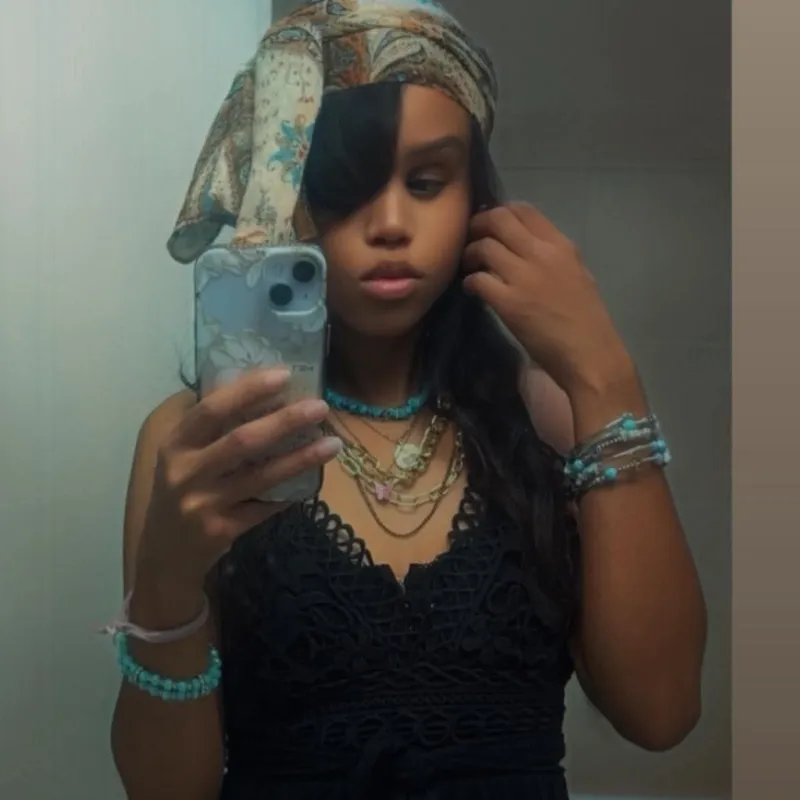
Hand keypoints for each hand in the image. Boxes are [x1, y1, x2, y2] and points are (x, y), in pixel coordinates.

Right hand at [136, 368, 340, 590]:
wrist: (163, 554)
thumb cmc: (180, 492)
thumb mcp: (182, 456)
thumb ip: (212, 429)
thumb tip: (265, 393)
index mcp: (175, 444)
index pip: (211, 409)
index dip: (247, 390)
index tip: (284, 375)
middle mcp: (186, 473)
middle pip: (242, 441)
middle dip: (285, 421)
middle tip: (320, 406)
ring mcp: (203, 504)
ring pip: (261, 477)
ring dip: (301, 458)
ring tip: (334, 444)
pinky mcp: (221, 531)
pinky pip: (265, 508)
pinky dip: (290, 493)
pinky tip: (313, 481)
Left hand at [463, 203, 632, 395]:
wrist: (590, 354)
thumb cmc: (587, 319)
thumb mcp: (578, 274)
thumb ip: (552, 257)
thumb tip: (524, 248)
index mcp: (561, 245)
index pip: (524, 209)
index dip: (499, 212)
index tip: (490, 226)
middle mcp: (541, 254)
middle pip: (498, 219)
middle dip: (478, 225)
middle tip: (471, 240)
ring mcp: (524, 277)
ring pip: (483, 246)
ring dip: (469, 255)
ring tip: (470, 267)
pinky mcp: (508, 302)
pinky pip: (478, 279)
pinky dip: (469, 282)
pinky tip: (473, 290)